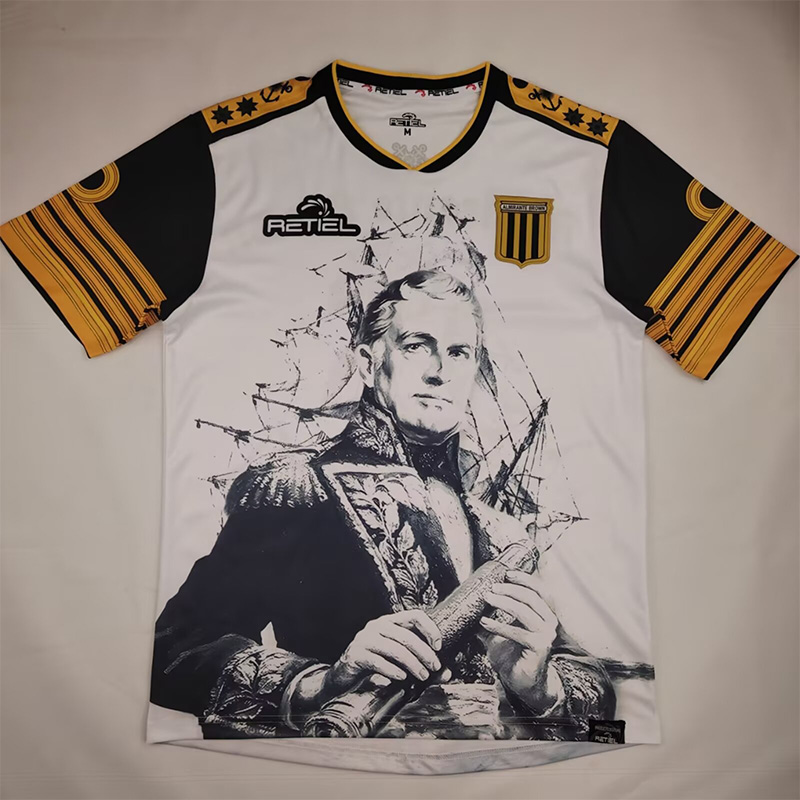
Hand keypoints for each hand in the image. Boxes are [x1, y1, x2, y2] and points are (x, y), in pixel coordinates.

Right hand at [292, 609, 445, 715]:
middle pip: (406, 636)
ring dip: (412, 664)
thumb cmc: (376, 665)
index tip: (439, 647)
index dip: (430, 629)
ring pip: (394, 649)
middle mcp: (377, 626)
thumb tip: (447, 674)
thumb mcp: (398, 660)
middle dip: (424, 653)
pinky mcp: (356, 655)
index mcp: (390, 622)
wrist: (343, 677)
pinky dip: (393, 670)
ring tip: (422, 677)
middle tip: (434, 668)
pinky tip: (402, 678)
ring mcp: (365, 639)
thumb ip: (421, 664)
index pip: (415, 615)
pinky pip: (378, 661)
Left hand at [479, 569, 560, 711]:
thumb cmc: (513, 656)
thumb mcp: (500, 632)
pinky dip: (499, 626)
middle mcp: (548, 623)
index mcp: (543, 615)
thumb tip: (471, 603)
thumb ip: (491, 617)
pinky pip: (518, 632)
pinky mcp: (539, 648)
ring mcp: (545, 635)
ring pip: (525, 611)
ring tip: (487, 599)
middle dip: (509, 590)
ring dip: (504, 603)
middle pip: (531, 598)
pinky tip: (484, 623)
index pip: (539, 590)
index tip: (507, 573)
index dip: (524, 579)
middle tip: (491, 589)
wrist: (522, 683)